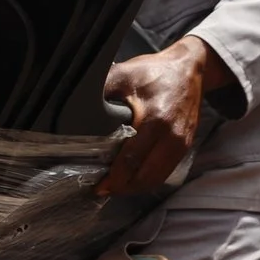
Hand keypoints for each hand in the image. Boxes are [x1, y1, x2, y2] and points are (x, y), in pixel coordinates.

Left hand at [98, 37, 231, 196]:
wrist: (188, 69)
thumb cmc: (153, 72)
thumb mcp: (123, 75)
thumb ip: (100, 92)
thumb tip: (72, 109)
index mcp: (156, 120)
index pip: (132, 159)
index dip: (114, 177)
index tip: (97, 185)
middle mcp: (173, 136)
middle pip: (146, 176)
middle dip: (123, 188)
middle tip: (101, 190)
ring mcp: (182, 143)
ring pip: (157, 178)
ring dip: (136, 187)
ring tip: (114, 187)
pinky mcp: (185, 145)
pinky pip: (166, 171)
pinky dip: (148, 179)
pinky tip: (132, 178)